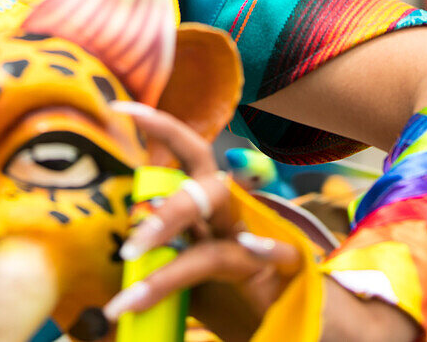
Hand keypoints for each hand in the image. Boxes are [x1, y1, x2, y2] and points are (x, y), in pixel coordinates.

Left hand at [103, 102, 419, 341]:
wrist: (307, 324)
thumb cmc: (241, 302)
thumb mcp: (195, 281)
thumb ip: (165, 262)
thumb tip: (119, 262)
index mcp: (211, 210)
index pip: (187, 154)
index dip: (159, 125)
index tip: (119, 106)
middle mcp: (234, 215)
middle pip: (203, 187)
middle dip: (167, 212)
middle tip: (129, 247)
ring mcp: (262, 239)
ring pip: (224, 222)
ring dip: (187, 243)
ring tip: (144, 263)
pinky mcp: (291, 269)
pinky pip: (282, 250)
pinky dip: (268, 246)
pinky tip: (252, 245)